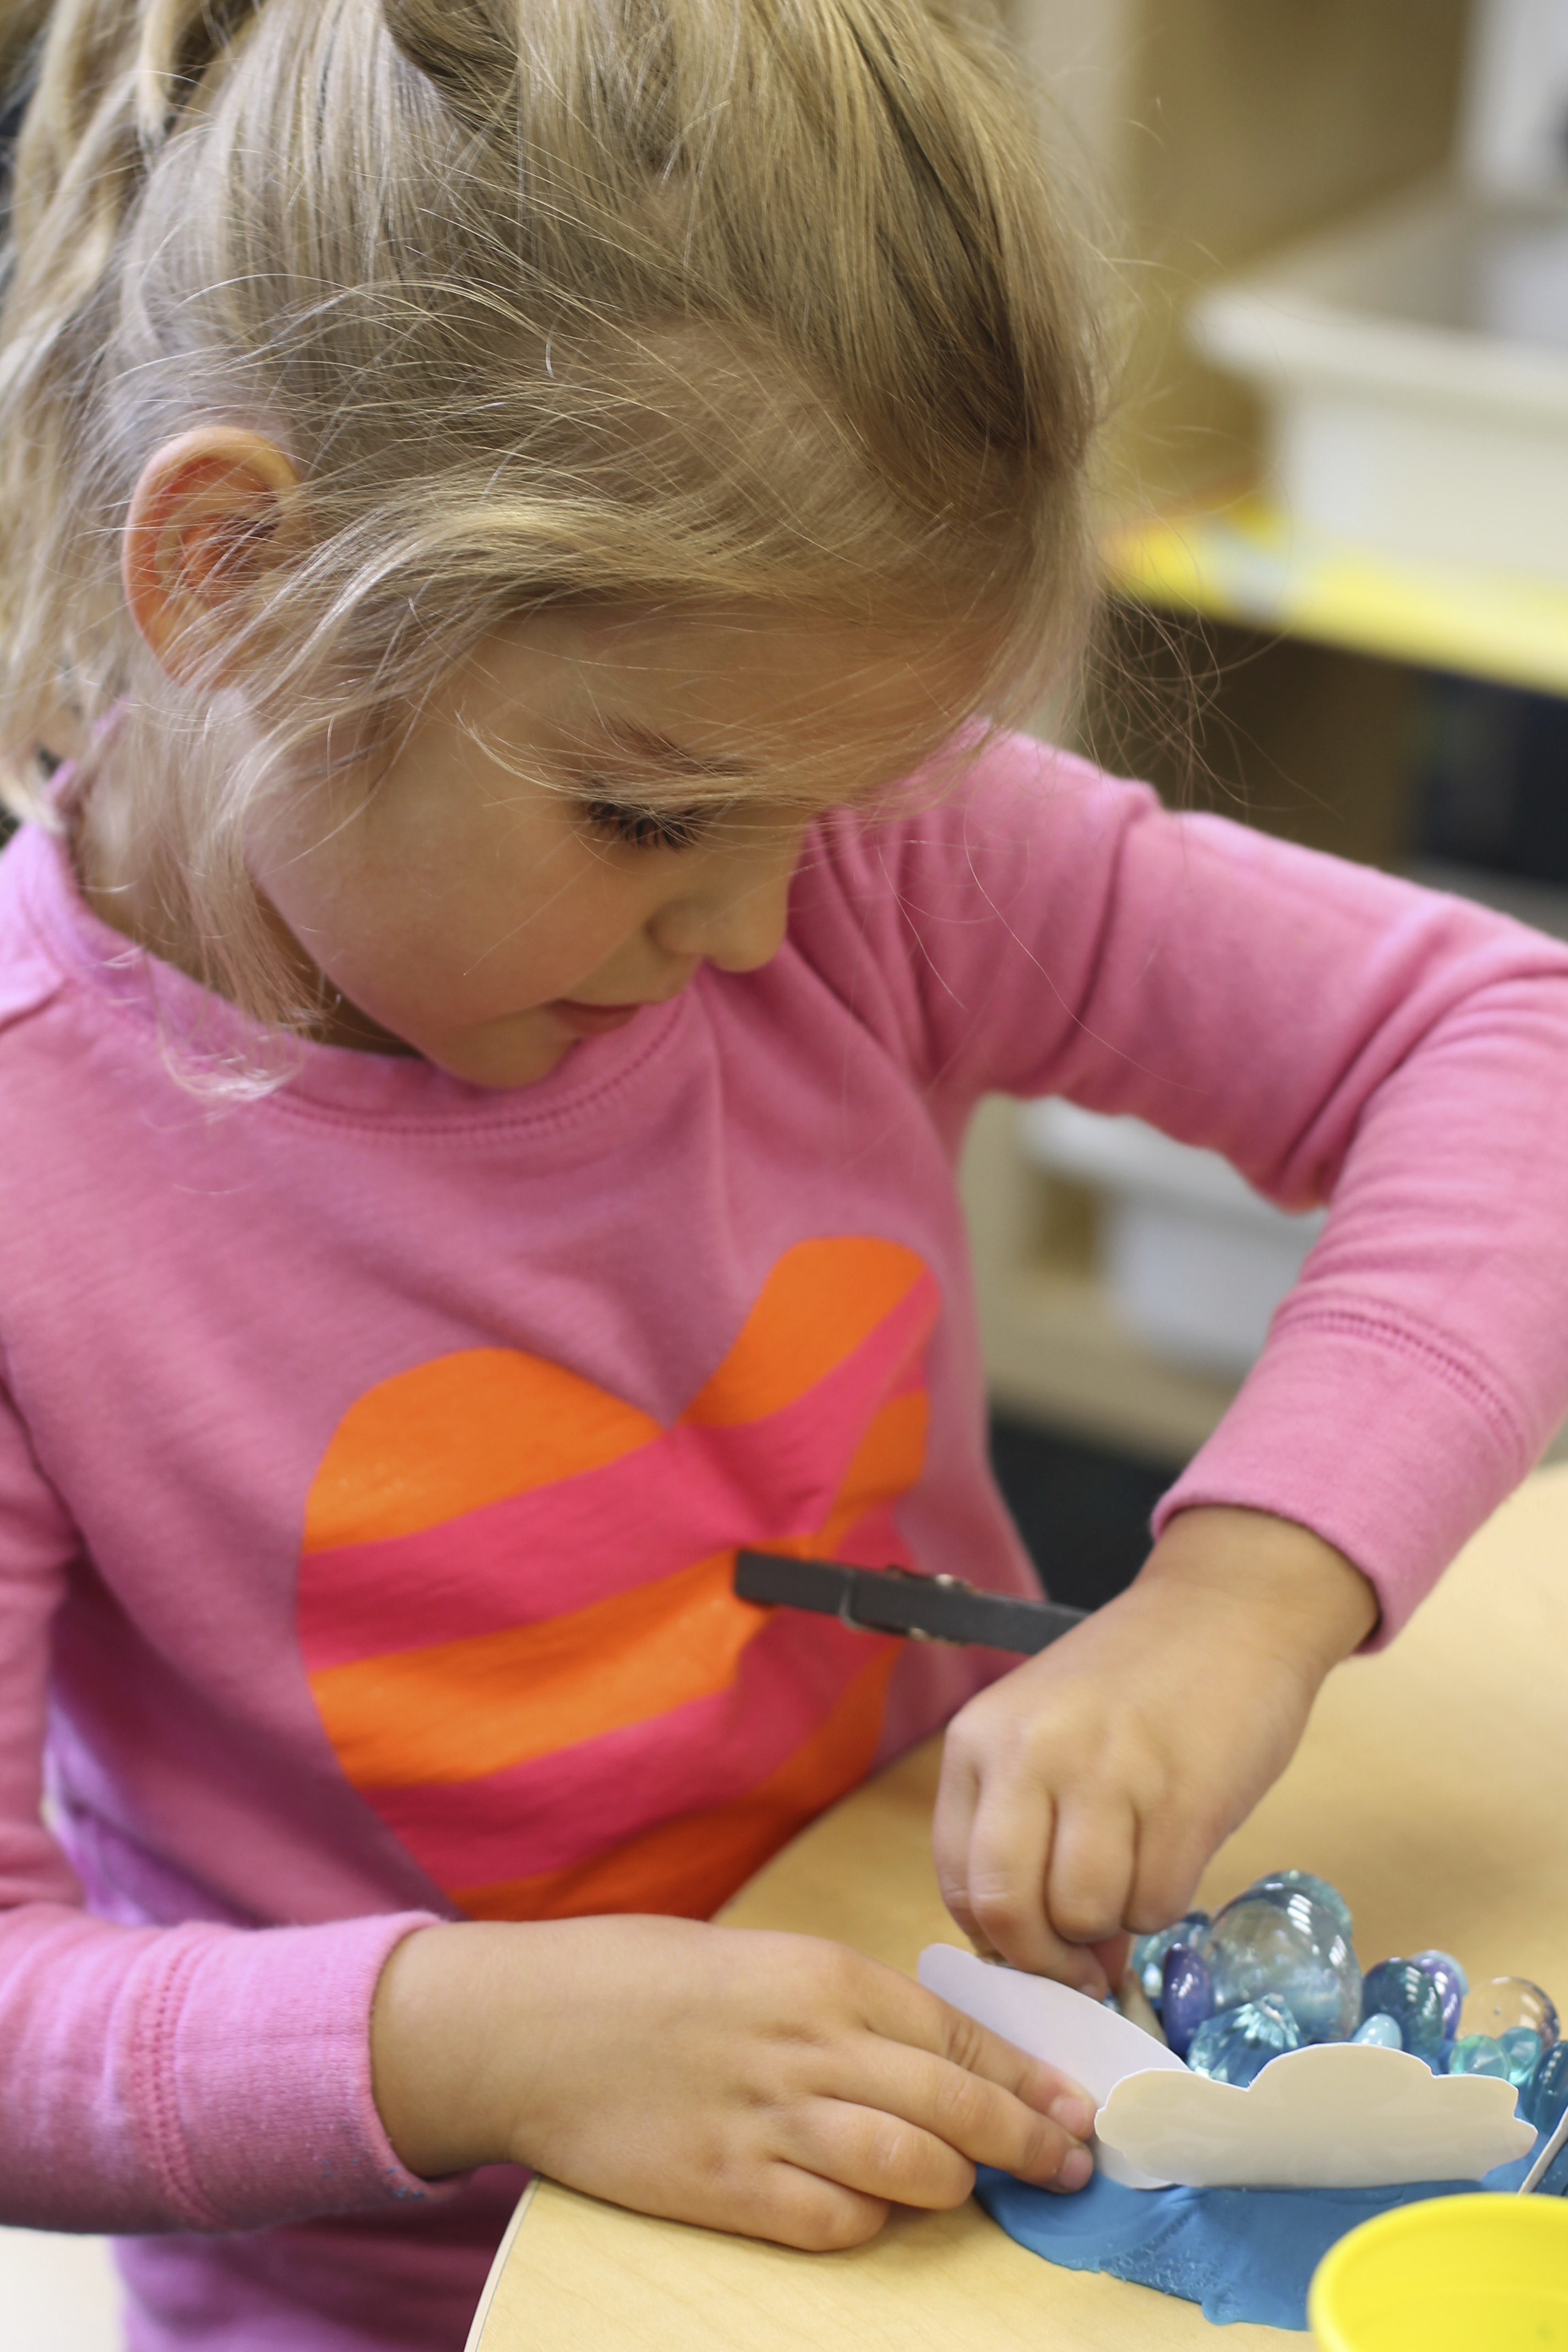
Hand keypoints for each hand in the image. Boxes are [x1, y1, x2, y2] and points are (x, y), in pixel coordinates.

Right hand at [370, 1914, 1095, 2247]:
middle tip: (1070, 2168)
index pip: (959, 2032)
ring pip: (911, 2165)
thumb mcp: (765, 1962)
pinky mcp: (726, 2186)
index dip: (1028, 2080)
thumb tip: (940, 2060)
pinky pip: (834, 2220)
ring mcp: (767, 2119)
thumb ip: (848, 2008)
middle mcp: (808, 2043)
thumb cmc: (651, 1984)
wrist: (533, 2026)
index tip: (1076, 2110)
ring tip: (972, 2191)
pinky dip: (868, 2221)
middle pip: (957, 2104)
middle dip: (1029, 2143)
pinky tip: (868, 2210)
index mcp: (823, 1975)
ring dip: (956, 2185)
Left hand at [933, 1507, 1378, 1995]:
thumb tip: (1048, 1960)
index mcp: (979, 1739)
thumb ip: (1025, 1832)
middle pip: (1008, 1911)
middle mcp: (1030, 1752)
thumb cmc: (1133, 1684)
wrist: (1229, 1612)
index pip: (959, 1884)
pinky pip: (1156, 1904)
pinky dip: (1164, 1905)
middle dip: (1047, 1958)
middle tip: (1084, 1961)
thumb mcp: (1045, 1735)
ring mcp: (1106, 1772)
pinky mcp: (1183, 1798)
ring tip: (1134, 1877)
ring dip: (1113, 1924)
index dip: (999, 1943)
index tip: (1036, 1955)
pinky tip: (1174, 1854)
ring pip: (1084, 1915)